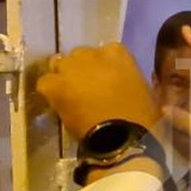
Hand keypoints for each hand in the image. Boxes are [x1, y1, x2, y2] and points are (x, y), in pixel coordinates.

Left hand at [36, 43, 160, 140]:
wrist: (123, 137)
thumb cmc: (142, 118)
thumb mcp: (145, 91)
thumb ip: (130, 80)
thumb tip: (126, 85)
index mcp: (118, 53)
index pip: (105, 53)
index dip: (103, 69)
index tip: (106, 83)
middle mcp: (91, 53)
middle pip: (80, 57)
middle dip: (82, 72)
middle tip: (87, 92)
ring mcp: (70, 67)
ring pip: (60, 67)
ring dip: (65, 80)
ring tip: (71, 99)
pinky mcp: (55, 84)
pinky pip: (45, 83)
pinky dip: (51, 93)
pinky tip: (60, 106)